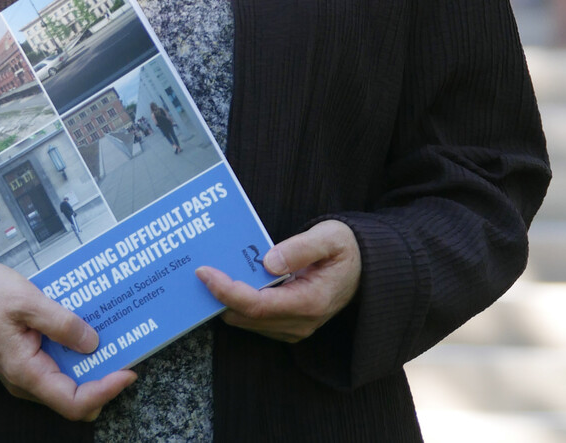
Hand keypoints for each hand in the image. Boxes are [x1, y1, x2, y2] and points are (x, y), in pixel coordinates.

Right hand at [0, 261, 135, 419]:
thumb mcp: (28, 301)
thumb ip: (62, 323)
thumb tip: (93, 343)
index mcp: (26, 372)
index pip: (73, 402)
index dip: (105, 391)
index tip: (128, 371)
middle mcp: (27, 381)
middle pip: (74, 398)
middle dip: (103, 380)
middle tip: (126, 350)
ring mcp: (26, 371)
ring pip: (68, 382)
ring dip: (91, 365)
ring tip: (113, 336)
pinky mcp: (26, 358)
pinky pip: (58, 365)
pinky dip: (76, 353)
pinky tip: (87, 330)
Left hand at [195, 219, 360, 342]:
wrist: (367, 268)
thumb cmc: (347, 248)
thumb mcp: (329, 237)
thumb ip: (299, 248)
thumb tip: (267, 261)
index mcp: (309, 301)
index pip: (256, 305)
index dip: (226, 291)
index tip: (204, 272)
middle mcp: (301, 322)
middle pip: (247, 317)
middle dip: (219, 296)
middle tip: (198, 270)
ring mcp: (296, 327)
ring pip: (249, 322)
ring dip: (227, 301)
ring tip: (208, 275)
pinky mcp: (291, 324)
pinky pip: (257, 320)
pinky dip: (239, 304)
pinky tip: (228, 283)